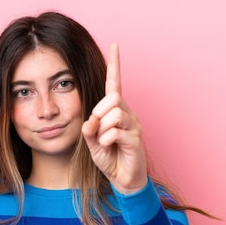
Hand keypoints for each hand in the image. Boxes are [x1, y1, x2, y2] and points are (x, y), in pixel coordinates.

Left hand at [82, 43, 147, 194]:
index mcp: (116, 111)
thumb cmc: (110, 158)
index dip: (115, 65)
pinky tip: (109, 147)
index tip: (114, 45)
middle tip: (97, 130)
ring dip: (103, 129)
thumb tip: (89, 120)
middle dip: (99, 113)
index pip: (115, 83)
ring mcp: (134, 126)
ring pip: (114, 114)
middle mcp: (128, 114)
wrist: (123, 179)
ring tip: (105, 142)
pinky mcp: (136, 139)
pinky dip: (106, 140)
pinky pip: (116, 131)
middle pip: (113, 98)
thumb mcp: (92, 142)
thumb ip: (89, 130)